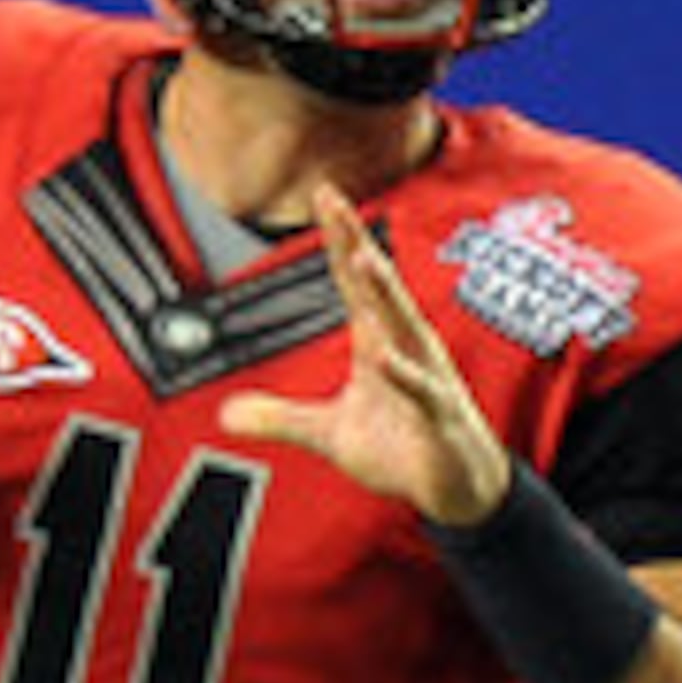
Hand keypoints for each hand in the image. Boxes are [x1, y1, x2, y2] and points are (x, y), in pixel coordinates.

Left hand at [219, 184, 510, 525]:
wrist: (454, 487)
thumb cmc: (400, 449)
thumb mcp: (328, 434)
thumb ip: (280, 418)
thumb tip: (227, 414)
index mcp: (378, 342)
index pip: (354, 283)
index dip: (339, 240)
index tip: (324, 195)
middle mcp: (403, 348)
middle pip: (376, 289)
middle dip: (355, 245)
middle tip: (334, 203)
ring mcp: (423, 378)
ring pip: (404, 327)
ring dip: (384, 294)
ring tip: (363, 259)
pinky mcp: (438, 415)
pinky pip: (421, 391)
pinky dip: (403, 374)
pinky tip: (385, 357)